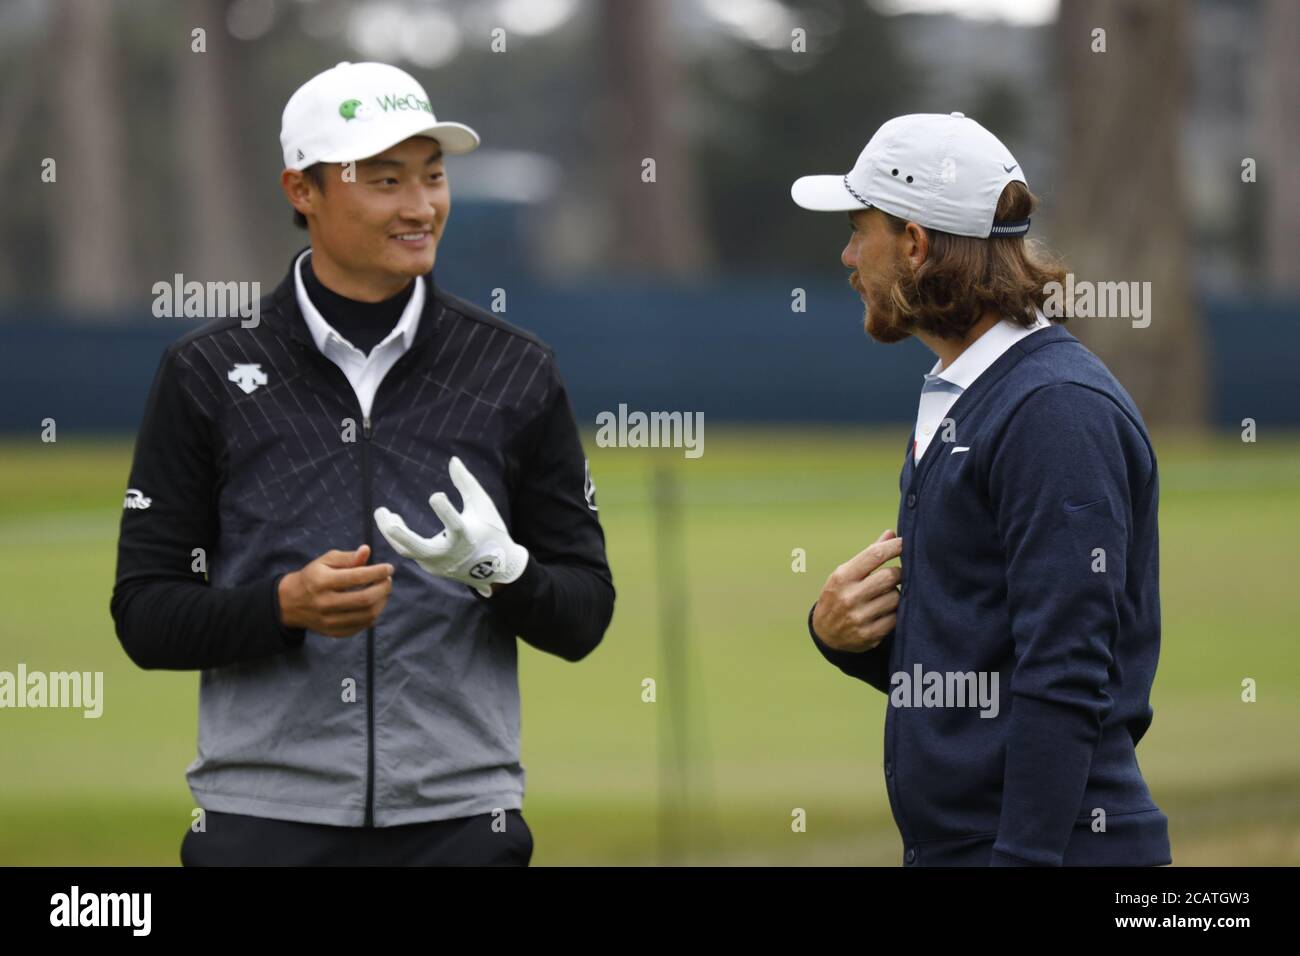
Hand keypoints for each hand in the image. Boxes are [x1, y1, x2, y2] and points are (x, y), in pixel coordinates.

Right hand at [278, 544, 393, 637]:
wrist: (291, 603)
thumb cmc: (313, 577)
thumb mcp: (325, 561)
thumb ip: (347, 557)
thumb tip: (366, 551)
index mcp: (321, 581)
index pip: (356, 577)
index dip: (377, 572)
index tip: (389, 568)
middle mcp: (324, 603)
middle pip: (364, 599)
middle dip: (383, 589)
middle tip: (387, 581)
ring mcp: (329, 621)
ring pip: (366, 615)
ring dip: (381, 602)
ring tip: (383, 591)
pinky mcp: (333, 632)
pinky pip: (361, 626)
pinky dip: (373, 615)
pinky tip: (374, 605)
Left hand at [373, 456, 528, 597]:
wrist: (497, 569)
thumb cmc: (491, 530)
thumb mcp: (482, 506)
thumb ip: (467, 483)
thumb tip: (453, 460)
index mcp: (468, 538)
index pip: (455, 526)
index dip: (445, 511)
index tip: (436, 495)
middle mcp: (450, 554)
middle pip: (419, 548)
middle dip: (401, 534)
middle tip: (383, 516)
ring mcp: (438, 564)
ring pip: (407, 551)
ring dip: (392, 532)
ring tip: (381, 511)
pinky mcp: (432, 568)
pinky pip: (410, 552)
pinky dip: (400, 538)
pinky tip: (393, 522)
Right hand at [812, 529, 902, 652]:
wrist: (825, 633)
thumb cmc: (839, 594)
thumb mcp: (846, 574)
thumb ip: (869, 555)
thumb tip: (891, 533)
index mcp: (842, 577)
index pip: (875, 554)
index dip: (895, 546)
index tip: (906, 543)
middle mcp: (849, 596)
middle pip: (890, 576)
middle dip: (900, 573)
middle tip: (900, 574)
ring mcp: (859, 617)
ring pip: (896, 597)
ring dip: (897, 594)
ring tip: (888, 594)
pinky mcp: (869, 635)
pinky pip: (896, 618)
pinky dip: (896, 613)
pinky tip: (887, 611)